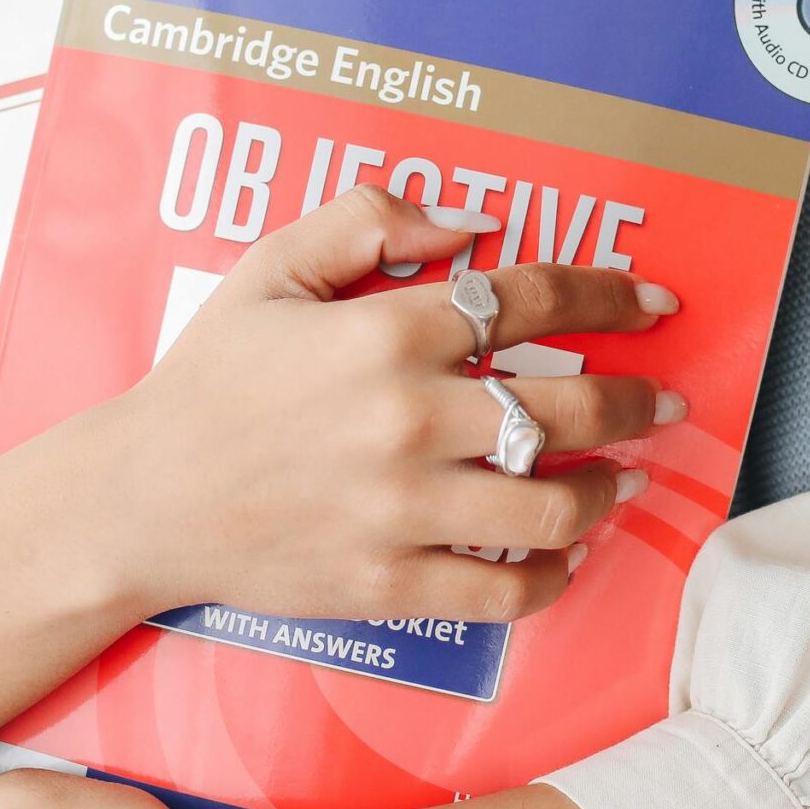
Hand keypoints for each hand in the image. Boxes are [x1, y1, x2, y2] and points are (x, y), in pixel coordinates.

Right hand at [92, 182, 683, 625]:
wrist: (141, 500)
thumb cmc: (210, 380)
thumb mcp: (271, 269)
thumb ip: (369, 220)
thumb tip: (470, 226)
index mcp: (386, 332)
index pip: (535, 300)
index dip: (611, 294)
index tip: (654, 302)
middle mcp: (408, 419)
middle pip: (572, 406)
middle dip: (641, 401)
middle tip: (667, 400)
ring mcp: (403, 509)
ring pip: (555, 505)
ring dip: (609, 488)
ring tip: (624, 478)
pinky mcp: (390, 583)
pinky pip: (505, 588)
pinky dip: (552, 573)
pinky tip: (564, 552)